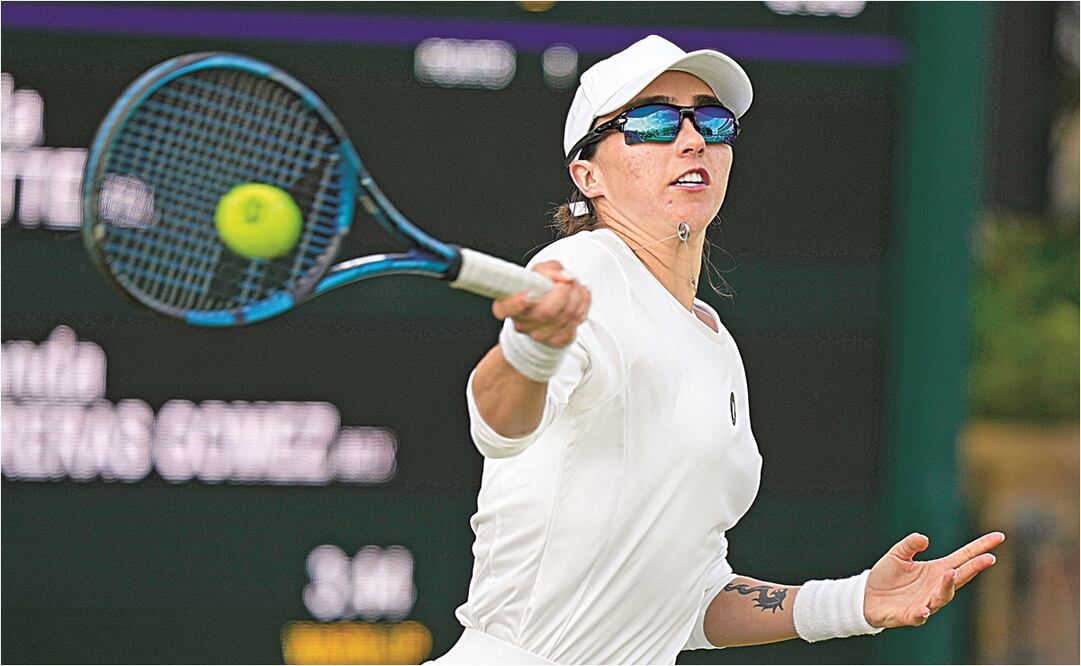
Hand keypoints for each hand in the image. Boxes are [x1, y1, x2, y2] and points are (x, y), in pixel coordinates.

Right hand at [491, 261, 590, 347]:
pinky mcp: (558, 340)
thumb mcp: (539, 272)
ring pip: (567, 314)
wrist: (547, 312)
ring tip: (574, 286)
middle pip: (547, 312)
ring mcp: (540, 335)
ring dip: (577, 294)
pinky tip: (578, 299)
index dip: (515, 303)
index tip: (525, 295)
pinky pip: (578, 319)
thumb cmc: (538, 289)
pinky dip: (583, 304)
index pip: (505, 308)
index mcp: (509, 304)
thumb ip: (550, 270)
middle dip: (564, 291)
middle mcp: (522, 323)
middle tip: (568, 281)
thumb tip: (566, 278)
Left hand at [864, 531, 1005, 627]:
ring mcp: (926, 602)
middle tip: (988, 558)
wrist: (867, 597)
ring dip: (947, 586)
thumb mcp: (897, 554)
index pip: (963, 557)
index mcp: (936, 570)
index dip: (980, 548)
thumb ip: (910, 545)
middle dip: (974, 568)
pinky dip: (922, 613)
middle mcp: (936, 587)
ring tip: (951, 573)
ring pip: (942, 596)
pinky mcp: (910, 615)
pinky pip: (919, 616)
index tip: (999, 537)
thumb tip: (924, 538)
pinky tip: (924, 609)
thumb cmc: (887, 576)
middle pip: (960, 576)